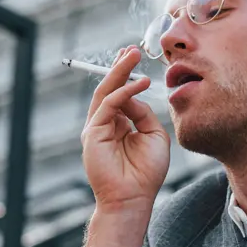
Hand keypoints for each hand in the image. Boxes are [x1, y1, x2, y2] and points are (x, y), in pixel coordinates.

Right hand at [81, 46, 170, 211]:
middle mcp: (104, 124)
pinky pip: (108, 105)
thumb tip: (137, 93)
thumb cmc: (146, 173)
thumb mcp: (153, 135)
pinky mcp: (93, 134)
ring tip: (132, 55)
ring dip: (119, 72)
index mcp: (118, 125)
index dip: (127, 75)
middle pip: (109, 88)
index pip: (119, 94)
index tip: (136, 57)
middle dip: (120, 67)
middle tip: (131, 49)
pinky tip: (139, 84)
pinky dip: (124, 92)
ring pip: (105, 92)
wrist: (133, 198)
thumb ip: (144, 113)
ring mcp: (96, 128)